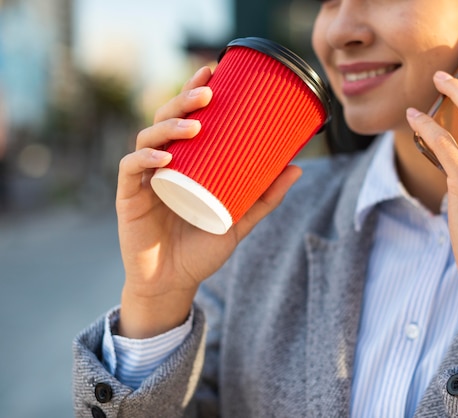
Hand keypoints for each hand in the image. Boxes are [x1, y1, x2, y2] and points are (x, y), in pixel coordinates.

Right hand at [117, 66, 301, 337]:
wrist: (174, 283)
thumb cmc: (202, 249)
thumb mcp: (240, 219)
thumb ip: (266, 197)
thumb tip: (298, 167)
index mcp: (184, 162)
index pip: (185, 117)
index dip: (194, 91)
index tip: (213, 71)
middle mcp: (161, 164)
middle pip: (165, 120)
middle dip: (183, 101)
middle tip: (208, 94)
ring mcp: (144, 179)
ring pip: (147, 138)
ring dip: (168, 127)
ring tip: (195, 126)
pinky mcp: (128, 198)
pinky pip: (130, 170)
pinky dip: (145, 160)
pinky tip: (164, 157)